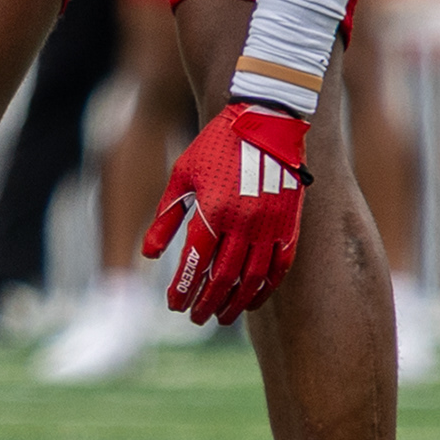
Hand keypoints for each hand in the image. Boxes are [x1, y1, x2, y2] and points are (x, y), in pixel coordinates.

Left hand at [142, 104, 311, 323]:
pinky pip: (280, 266)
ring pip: (253, 277)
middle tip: (196, 318)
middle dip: (207, 302)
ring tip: (221, 316)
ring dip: (235, 302)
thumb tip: (149, 255)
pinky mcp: (289, 224)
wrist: (265, 121)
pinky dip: (266, 288)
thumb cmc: (217, 146)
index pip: (196, 262)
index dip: (184, 288)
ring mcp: (270, 225)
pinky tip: (252, 300)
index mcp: (214, 209)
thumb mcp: (182, 175)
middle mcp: (244, 222)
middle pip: (224, 277)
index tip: (175, 305)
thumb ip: (166, 217)